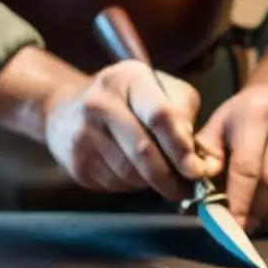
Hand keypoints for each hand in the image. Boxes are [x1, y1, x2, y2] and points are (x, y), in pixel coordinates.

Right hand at [43, 60, 219, 200]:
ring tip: (162, 179)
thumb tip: (200, 157)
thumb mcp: (162, 91)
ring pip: (130, 173)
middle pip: (144, 151)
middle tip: (187, 189)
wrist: (68, 109)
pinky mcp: (75, 160)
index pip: (160, 116)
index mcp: (128, 78)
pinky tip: (135, 174)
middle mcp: (100, 102)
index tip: (197, 169)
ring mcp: (83, 132)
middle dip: (171, 177)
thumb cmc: (128, 100)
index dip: (181, 148)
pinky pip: (115, 184)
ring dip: (152, 183)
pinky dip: (132, 186)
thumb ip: (183, 115)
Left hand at [196, 77, 267, 233]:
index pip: (247, 167)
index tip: (234, 225)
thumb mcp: (219, 124)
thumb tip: (204, 189)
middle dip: (258, 212)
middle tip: (246, 228)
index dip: (240, 201)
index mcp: (256, 115)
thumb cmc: (245, 116)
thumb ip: (207, 154)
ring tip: (260, 224)